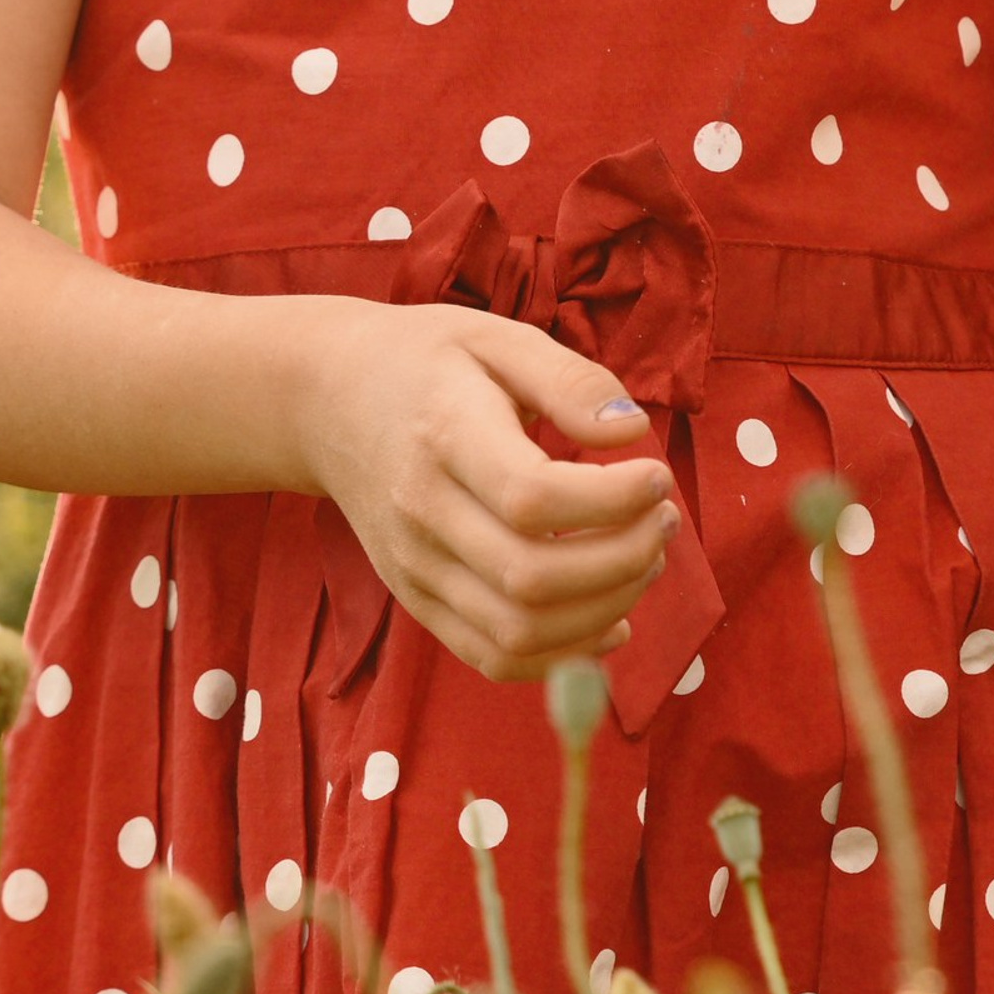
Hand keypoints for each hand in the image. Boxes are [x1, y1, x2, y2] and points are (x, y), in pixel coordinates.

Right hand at [297, 300, 677, 684]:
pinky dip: (563, 655)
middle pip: (532, 577)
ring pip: (519, 631)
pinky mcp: (419, 601)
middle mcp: (422, 513)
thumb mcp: (497, 337)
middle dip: (625, 559)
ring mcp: (416, 568)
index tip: (656, 477)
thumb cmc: (427, 362)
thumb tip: (632, 430)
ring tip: (646, 559)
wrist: (328, 403)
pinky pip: (494, 656)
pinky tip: (612, 621)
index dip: (611, 502)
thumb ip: (569, 379)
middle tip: (665, 520)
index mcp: (444, 437)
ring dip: (606, 609)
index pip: (531, 498)